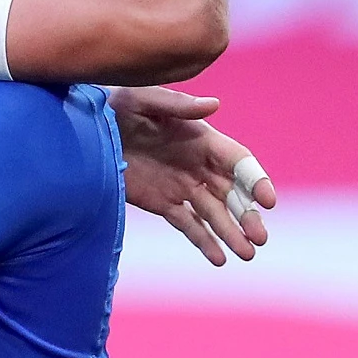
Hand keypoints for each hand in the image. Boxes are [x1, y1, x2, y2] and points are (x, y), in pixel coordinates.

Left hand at [111, 86, 276, 265]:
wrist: (89, 129)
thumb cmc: (118, 105)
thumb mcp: (144, 99)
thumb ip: (177, 104)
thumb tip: (214, 104)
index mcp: (202, 139)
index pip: (239, 162)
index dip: (256, 180)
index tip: (268, 201)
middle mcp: (199, 166)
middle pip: (233, 194)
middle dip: (248, 216)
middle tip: (260, 238)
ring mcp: (182, 187)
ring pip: (214, 214)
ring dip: (231, 234)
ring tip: (247, 255)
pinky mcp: (163, 203)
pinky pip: (188, 225)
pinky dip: (203, 242)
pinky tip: (219, 259)